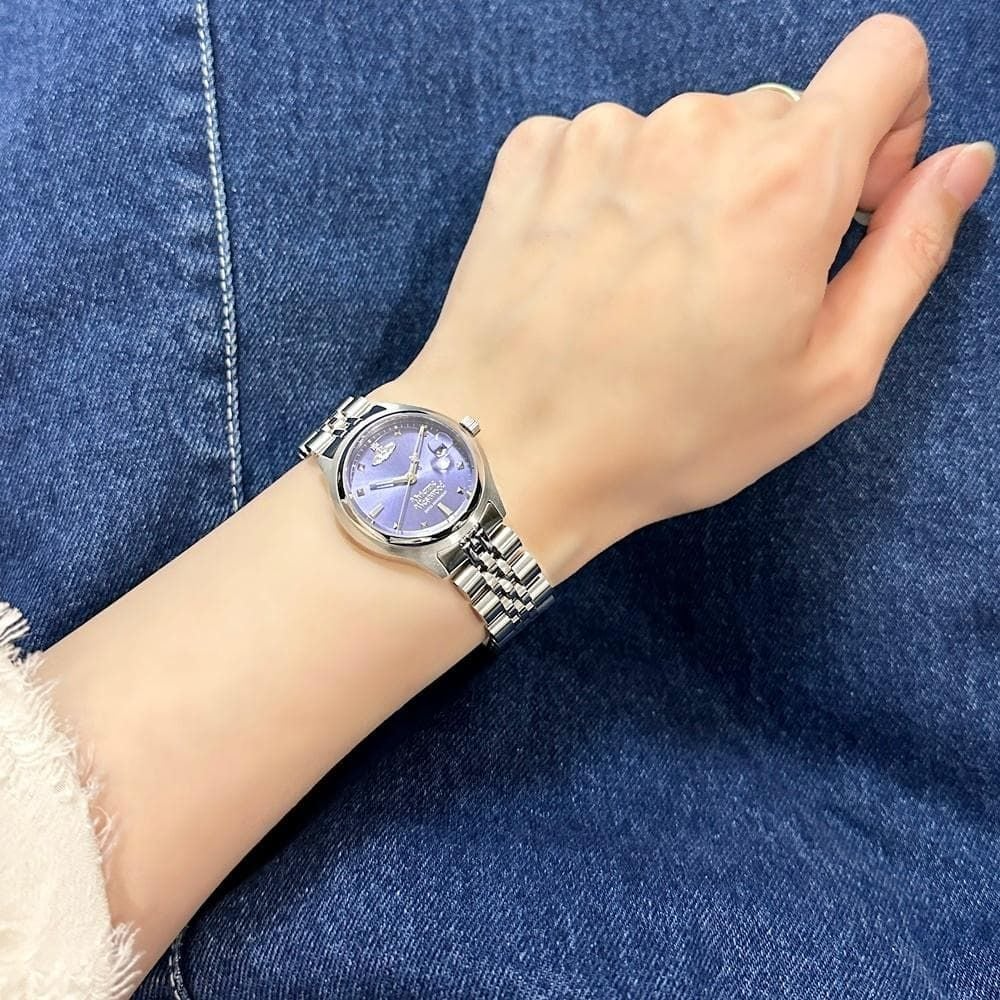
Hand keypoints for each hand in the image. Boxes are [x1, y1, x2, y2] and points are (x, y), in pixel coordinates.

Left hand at [373, 14, 993, 583]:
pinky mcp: (537, 151)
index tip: (851, 199)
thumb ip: (910, 254)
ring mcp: (607, 133)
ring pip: (689, 132)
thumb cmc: (671, 434)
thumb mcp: (826, 377)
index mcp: (791, 176)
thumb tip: (959, 164)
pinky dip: (616, 194)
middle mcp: (698, 127)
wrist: (510, 451)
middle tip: (733, 284)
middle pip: (780, 110)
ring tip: (651, 291)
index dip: (886, 123)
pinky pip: (608, 145)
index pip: (886, 57)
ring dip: (691, 190)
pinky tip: (594, 270)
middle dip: (782, 179)